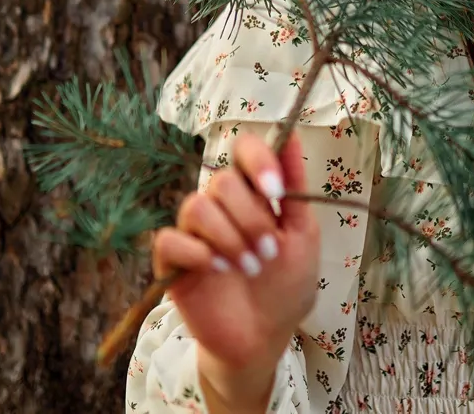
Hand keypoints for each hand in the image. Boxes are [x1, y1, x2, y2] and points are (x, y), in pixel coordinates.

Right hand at [150, 129, 320, 408]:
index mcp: (252, 194)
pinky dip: (196, 252)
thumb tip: (294, 135)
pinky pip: (170, 239)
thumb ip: (296, 187)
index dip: (258, 161)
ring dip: (228, 238)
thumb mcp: (303, 235)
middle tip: (268, 252)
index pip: (243, 149)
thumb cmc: (286, 287)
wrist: (264, 338)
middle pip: (221, 181)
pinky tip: (217, 270)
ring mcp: (195, 232)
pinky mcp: (172, 261)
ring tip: (249, 267)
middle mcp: (220, 206)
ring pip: (196, 206)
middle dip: (251, 218)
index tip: (276, 192)